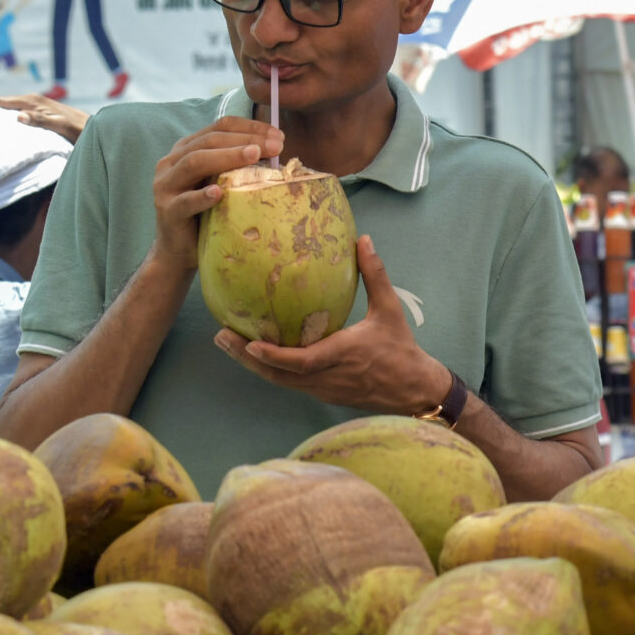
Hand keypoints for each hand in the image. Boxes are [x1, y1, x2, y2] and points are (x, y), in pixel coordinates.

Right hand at [0, 93, 88, 142]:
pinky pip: (16, 115)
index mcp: (33, 101)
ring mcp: (36, 107)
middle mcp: (32, 101)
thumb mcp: (61, 126)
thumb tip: (18, 116)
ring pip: (7, 109)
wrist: (96, 129)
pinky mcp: (40, 114)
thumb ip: (42, 120)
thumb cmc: (79, 129)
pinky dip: (4, 119)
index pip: (0, 101)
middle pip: (0, 103)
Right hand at [148, 118, 282, 273]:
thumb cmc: (207, 212)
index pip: (219, 128)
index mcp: (186, 149)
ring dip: (226, 157)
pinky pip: (185, 201)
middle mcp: (172, 162)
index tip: (278, 135)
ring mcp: (166, 185)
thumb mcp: (222, 183)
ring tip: (253, 155)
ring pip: (194, 163)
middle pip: (209, 141)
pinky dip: (202, 196)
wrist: (179, 249)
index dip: (248, 128)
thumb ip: (237, 166)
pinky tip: (219, 192)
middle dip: (244, 140)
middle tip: (275, 146)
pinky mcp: (167, 210)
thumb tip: (276, 152)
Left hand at [215, 235, 449, 412]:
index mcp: (342, 355)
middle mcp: (327, 377)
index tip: (250, 343)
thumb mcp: (390, 310)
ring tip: (226, 342)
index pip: (301, 361)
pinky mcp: (322, 393)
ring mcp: (322, 389)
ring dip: (251, 363)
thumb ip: (375, 276)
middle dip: (246, 357)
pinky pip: (288, 382)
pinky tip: (253, 352)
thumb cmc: (401, 349)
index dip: (274, 355)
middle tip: (221, 336)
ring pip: (279, 380)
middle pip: (278, 375)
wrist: (413, 390)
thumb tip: (363, 241)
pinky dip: (268, 368)